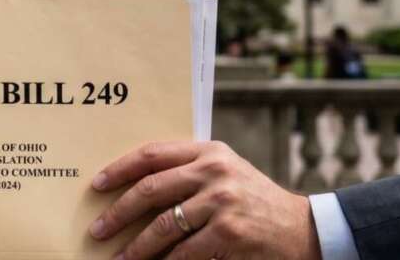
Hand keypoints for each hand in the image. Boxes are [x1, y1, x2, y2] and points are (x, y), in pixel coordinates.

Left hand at [88, 141, 320, 259]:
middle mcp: (214, 171)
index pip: (153, 155)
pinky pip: (184, 252)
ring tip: (119, 258)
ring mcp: (222, 201)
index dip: (120, 169)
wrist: (302, 229)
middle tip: (98, 230)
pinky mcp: (229, 232)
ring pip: (163, 226)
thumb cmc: (253, 201)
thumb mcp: (225, 173)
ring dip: (136, 247)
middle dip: (118, 213)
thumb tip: (133, 186)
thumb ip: (188, 171)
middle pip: (150, 190)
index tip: (96, 185)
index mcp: (208, 151)